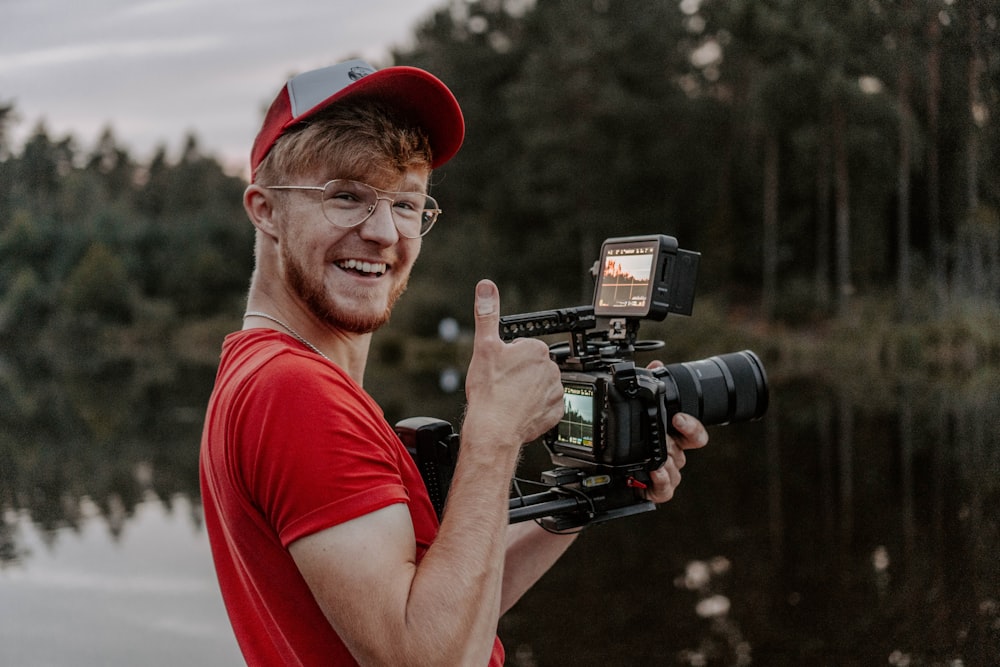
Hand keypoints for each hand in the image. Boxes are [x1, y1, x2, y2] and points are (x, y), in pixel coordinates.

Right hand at [464, 280, 563, 445]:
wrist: (494, 428)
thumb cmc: (489, 390)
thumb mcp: (484, 346)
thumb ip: (487, 313)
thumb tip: (486, 287)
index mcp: (536, 349)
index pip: (523, 347)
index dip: (508, 358)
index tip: (500, 369)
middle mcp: (551, 368)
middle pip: (532, 366)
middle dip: (519, 373)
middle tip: (503, 384)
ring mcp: (555, 391)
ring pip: (539, 385)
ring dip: (527, 391)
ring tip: (510, 398)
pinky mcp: (556, 412)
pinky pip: (546, 406)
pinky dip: (534, 408)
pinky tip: (519, 410)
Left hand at [641, 357, 709, 503]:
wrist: (618, 469)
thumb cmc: (637, 440)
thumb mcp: (642, 410)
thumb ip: (651, 385)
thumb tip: (656, 365)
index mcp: (674, 437)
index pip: (694, 433)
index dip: (691, 426)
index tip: (678, 418)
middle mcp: (674, 454)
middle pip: (683, 451)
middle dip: (671, 445)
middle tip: (661, 441)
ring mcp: (667, 472)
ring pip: (675, 469)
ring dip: (666, 462)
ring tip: (656, 458)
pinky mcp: (657, 489)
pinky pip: (666, 490)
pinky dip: (662, 482)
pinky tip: (654, 473)